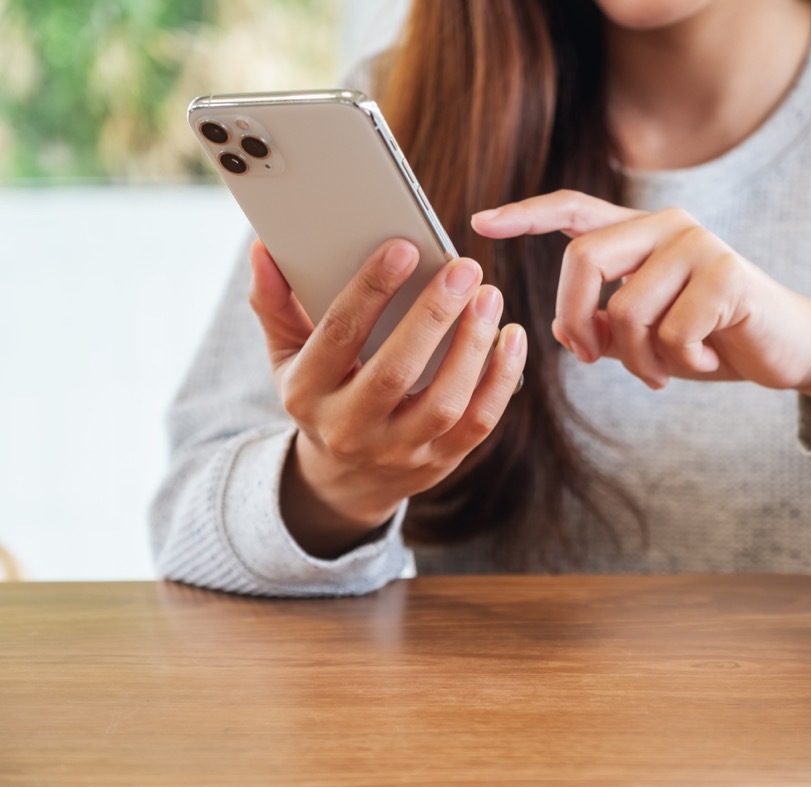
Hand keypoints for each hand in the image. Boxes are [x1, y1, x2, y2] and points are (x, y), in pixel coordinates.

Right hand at [248, 238, 526, 557]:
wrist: (346, 480)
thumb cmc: (321, 396)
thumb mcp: (288, 357)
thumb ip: (276, 304)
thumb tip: (264, 249)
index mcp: (308, 393)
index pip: (339, 335)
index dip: (371, 289)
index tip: (404, 247)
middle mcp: (351, 428)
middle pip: (395, 371)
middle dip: (433, 316)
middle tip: (464, 268)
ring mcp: (399, 451)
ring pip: (444, 402)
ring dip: (473, 346)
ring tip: (490, 296)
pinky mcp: (440, 461)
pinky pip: (478, 422)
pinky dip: (500, 379)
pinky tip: (512, 337)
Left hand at [471, 190, 810, 403]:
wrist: (788, 349)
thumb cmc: (713, 338)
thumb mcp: (650, 334)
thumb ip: (606, 324)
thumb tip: (567, 333)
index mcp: (642, 233)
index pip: (574, 210)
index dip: (526, 216)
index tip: (479, 223)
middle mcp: (667, 225)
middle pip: (583, 260)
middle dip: (576, 320)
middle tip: (593, 360)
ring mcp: (698, 245)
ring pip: (625, 310)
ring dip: (638, 360)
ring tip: (665, 372)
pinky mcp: (727, 275)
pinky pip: (672, 334)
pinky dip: (681, 365)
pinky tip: (707, 360)